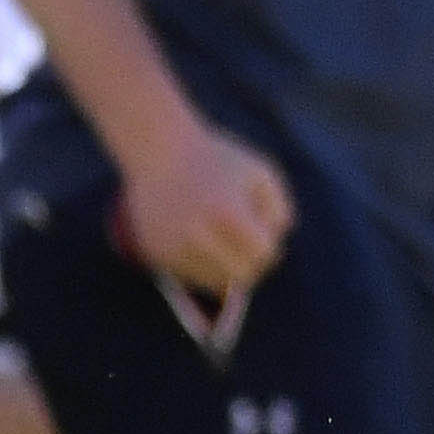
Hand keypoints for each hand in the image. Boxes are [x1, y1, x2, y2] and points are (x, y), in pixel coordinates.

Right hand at [118, 115, 292, 296]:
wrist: (160, 152)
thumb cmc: (217, 160)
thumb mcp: (259, 172)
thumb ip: (278, 209)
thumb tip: (273, 247)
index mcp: (227, 211)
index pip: (263, 254)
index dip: (269, 245)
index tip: (261, 230)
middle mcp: (197, 235)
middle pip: (241, 275)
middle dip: (251, 262)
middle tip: (246, 243)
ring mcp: (174, 248)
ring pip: (214, 282)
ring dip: (225, 267)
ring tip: (219, 237)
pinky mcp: (156, 256)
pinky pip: (190, 277)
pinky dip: (201, 266)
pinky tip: (199, 239)